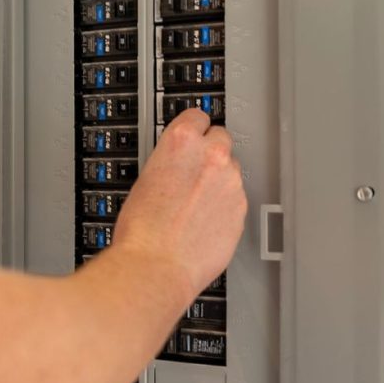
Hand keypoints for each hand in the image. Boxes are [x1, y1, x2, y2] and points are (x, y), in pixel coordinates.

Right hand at [114, 108, 246, 298]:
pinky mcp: (241, 210)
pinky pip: (236, 199)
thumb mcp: (144, 180)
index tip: (193, 134)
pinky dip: (224, 207)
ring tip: (194, 206)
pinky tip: (204, 221)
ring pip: (231, 171)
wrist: (156, 267)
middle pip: (221, 139)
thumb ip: (169, 163)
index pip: (198, 115)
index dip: (193, 128)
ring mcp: (231, 183)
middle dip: (209, 153)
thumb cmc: (142, 232)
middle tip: (193, 173)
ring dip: (218, 182)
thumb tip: (177, 165)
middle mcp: (212, 156)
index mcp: (181, 141)